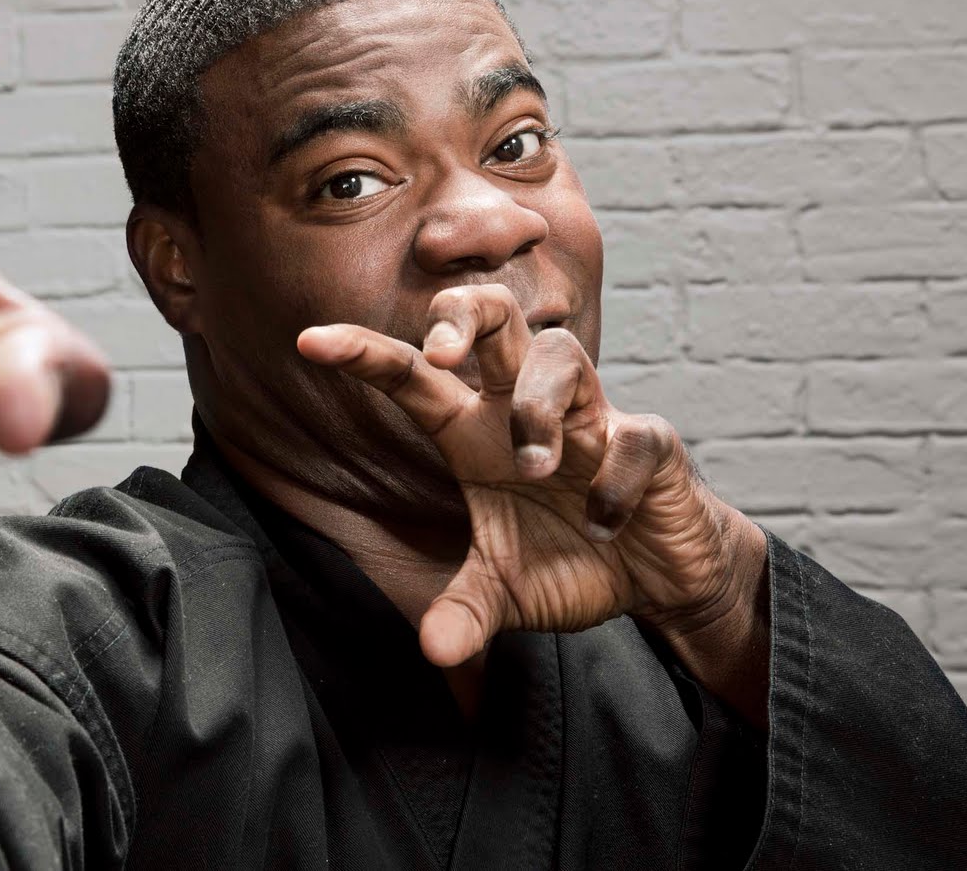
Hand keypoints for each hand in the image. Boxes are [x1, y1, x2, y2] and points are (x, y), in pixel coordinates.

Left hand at [297, 285, 766, 674]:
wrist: (659, 578)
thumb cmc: (570, 561)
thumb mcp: (504, 595)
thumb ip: (465, 612)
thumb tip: (434, 653)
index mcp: (475, 431)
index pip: (413, 378)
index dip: (363, 352)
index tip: (308, 341)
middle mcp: (527, 410)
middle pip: (494, 316)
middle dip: (464, 314)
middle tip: (440, 354)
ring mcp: (592, 419)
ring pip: (561, 354)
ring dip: (538, 405)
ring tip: (532, 466)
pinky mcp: (650, 445)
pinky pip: (631, 436)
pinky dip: (612, 478)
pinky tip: (601, 524)